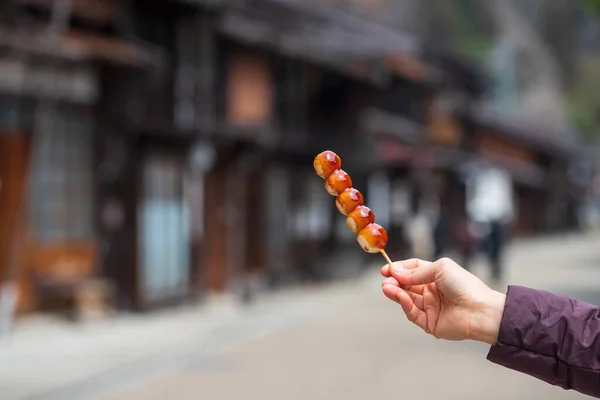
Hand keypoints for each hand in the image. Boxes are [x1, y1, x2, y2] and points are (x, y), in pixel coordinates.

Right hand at [381, 258, 505, 344]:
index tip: (386, 269)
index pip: (412, 271)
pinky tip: (400, 296)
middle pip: (406, 285)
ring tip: (387, 287)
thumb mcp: (440, 269)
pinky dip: (404, 304)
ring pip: (406, 299)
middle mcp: (431, 291)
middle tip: (385, 280)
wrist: (480, 310)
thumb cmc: (465, 285)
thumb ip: (416, 272)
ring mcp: (429, 307)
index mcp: (435, 277)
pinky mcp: (428, 323)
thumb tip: (396, 272)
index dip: (399, 269)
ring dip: (395, 292)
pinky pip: (412, 313)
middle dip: (394, 281)